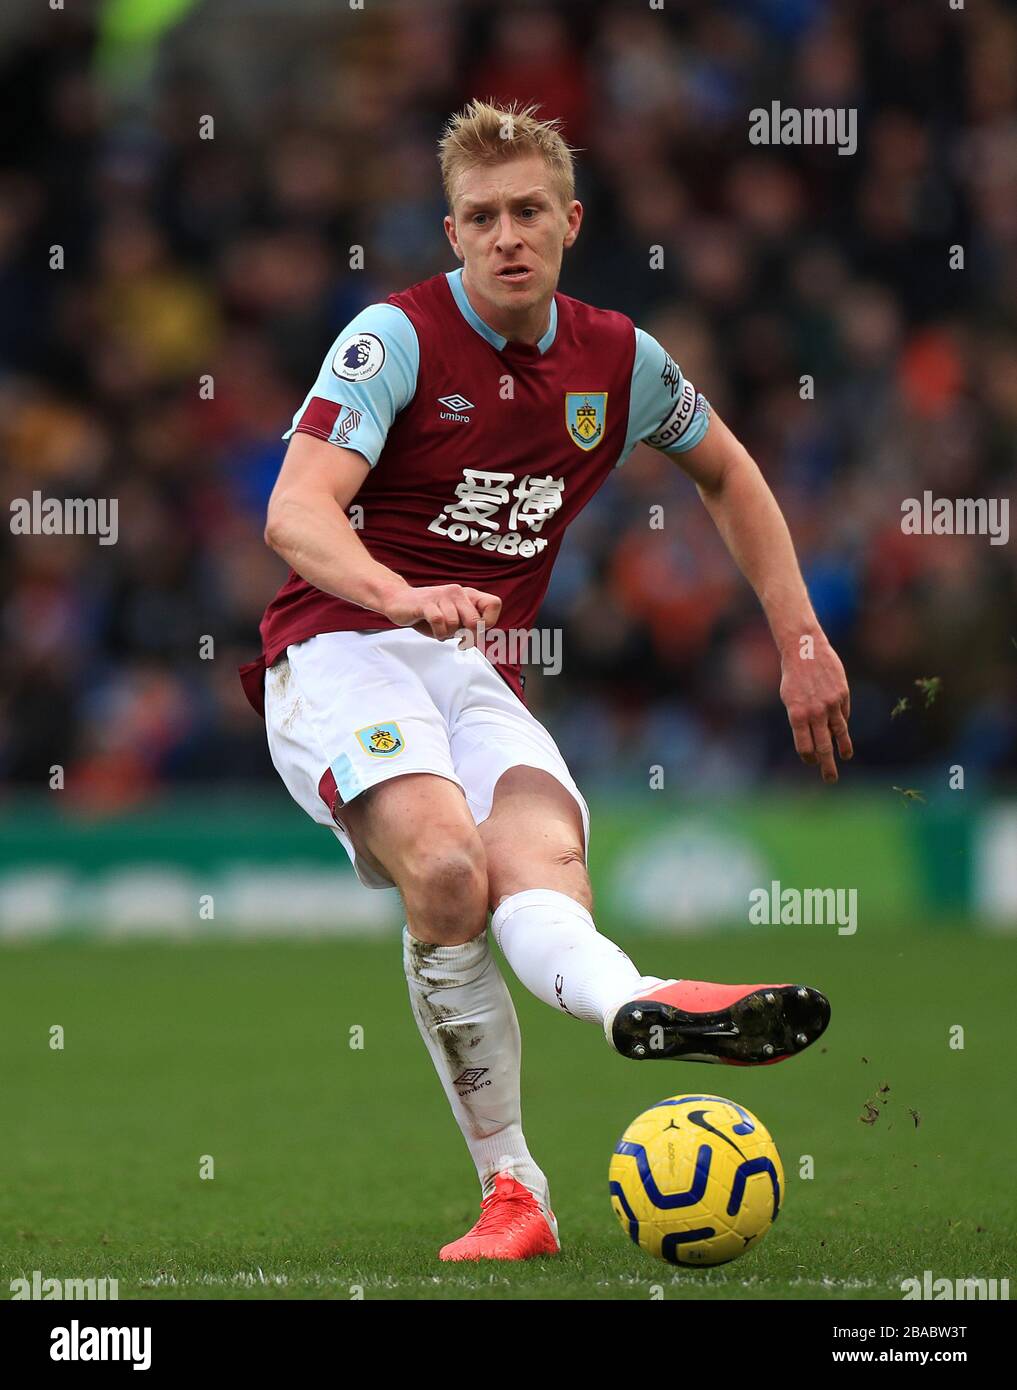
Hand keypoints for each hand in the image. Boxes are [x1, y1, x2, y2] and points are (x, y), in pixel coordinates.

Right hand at [382, 582, 502, 641]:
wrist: (399, 601)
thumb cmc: (430, 613)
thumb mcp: (455, 618)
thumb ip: (470, 625)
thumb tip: (480, 637)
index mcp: (468, 595)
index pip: (494, 604)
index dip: (489, 622)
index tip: (476, 630)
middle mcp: (457, 592)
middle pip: (475, 621)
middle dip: (467, 636)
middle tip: (459, 640)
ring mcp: (442, 596)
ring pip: (455, 623)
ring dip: (448, 634)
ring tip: (441, 632)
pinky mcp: (426, 603)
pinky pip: (439, 622)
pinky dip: (438, 633)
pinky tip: (435, 631)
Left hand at [779, 634, 852, 782]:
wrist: (805, 650)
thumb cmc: (793, 677)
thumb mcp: (789, 699)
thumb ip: (801, 720)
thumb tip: (815, 738)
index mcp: (797, 715)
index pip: (805, 746)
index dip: (808, 757)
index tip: (811, 761)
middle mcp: (815, 713)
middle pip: (824, 747)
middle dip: (828, 766)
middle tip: (830, 779)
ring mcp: (831, 704)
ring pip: (840, 733)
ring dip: (843, 748)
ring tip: (846, 758)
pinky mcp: (843, 695)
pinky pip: (844, 714)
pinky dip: (842, 721)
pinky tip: (840, 725)